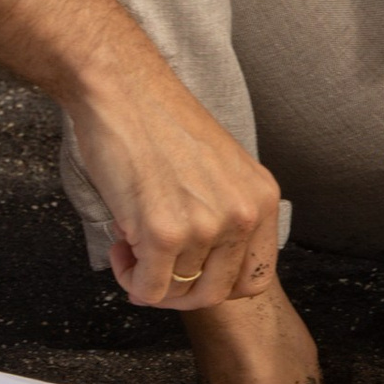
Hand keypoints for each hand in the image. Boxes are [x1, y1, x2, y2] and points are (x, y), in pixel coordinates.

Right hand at [66, 59, 283, 313]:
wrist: (123, 90)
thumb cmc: (160, 124)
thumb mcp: (220, 170)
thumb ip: (224, 215)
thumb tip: (201, 270)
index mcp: (262, 198)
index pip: (256, 278)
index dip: (217, 285)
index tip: (189, 274)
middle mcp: (243, 215)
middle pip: (217, 293)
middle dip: (180, 292)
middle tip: (153, 267)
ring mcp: (206, 226)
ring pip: (179, 293)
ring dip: (149, 279)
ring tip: (132, 245)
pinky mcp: (164, 232)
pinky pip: (148, 290)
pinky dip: (130, 280)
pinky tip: (121, 245)